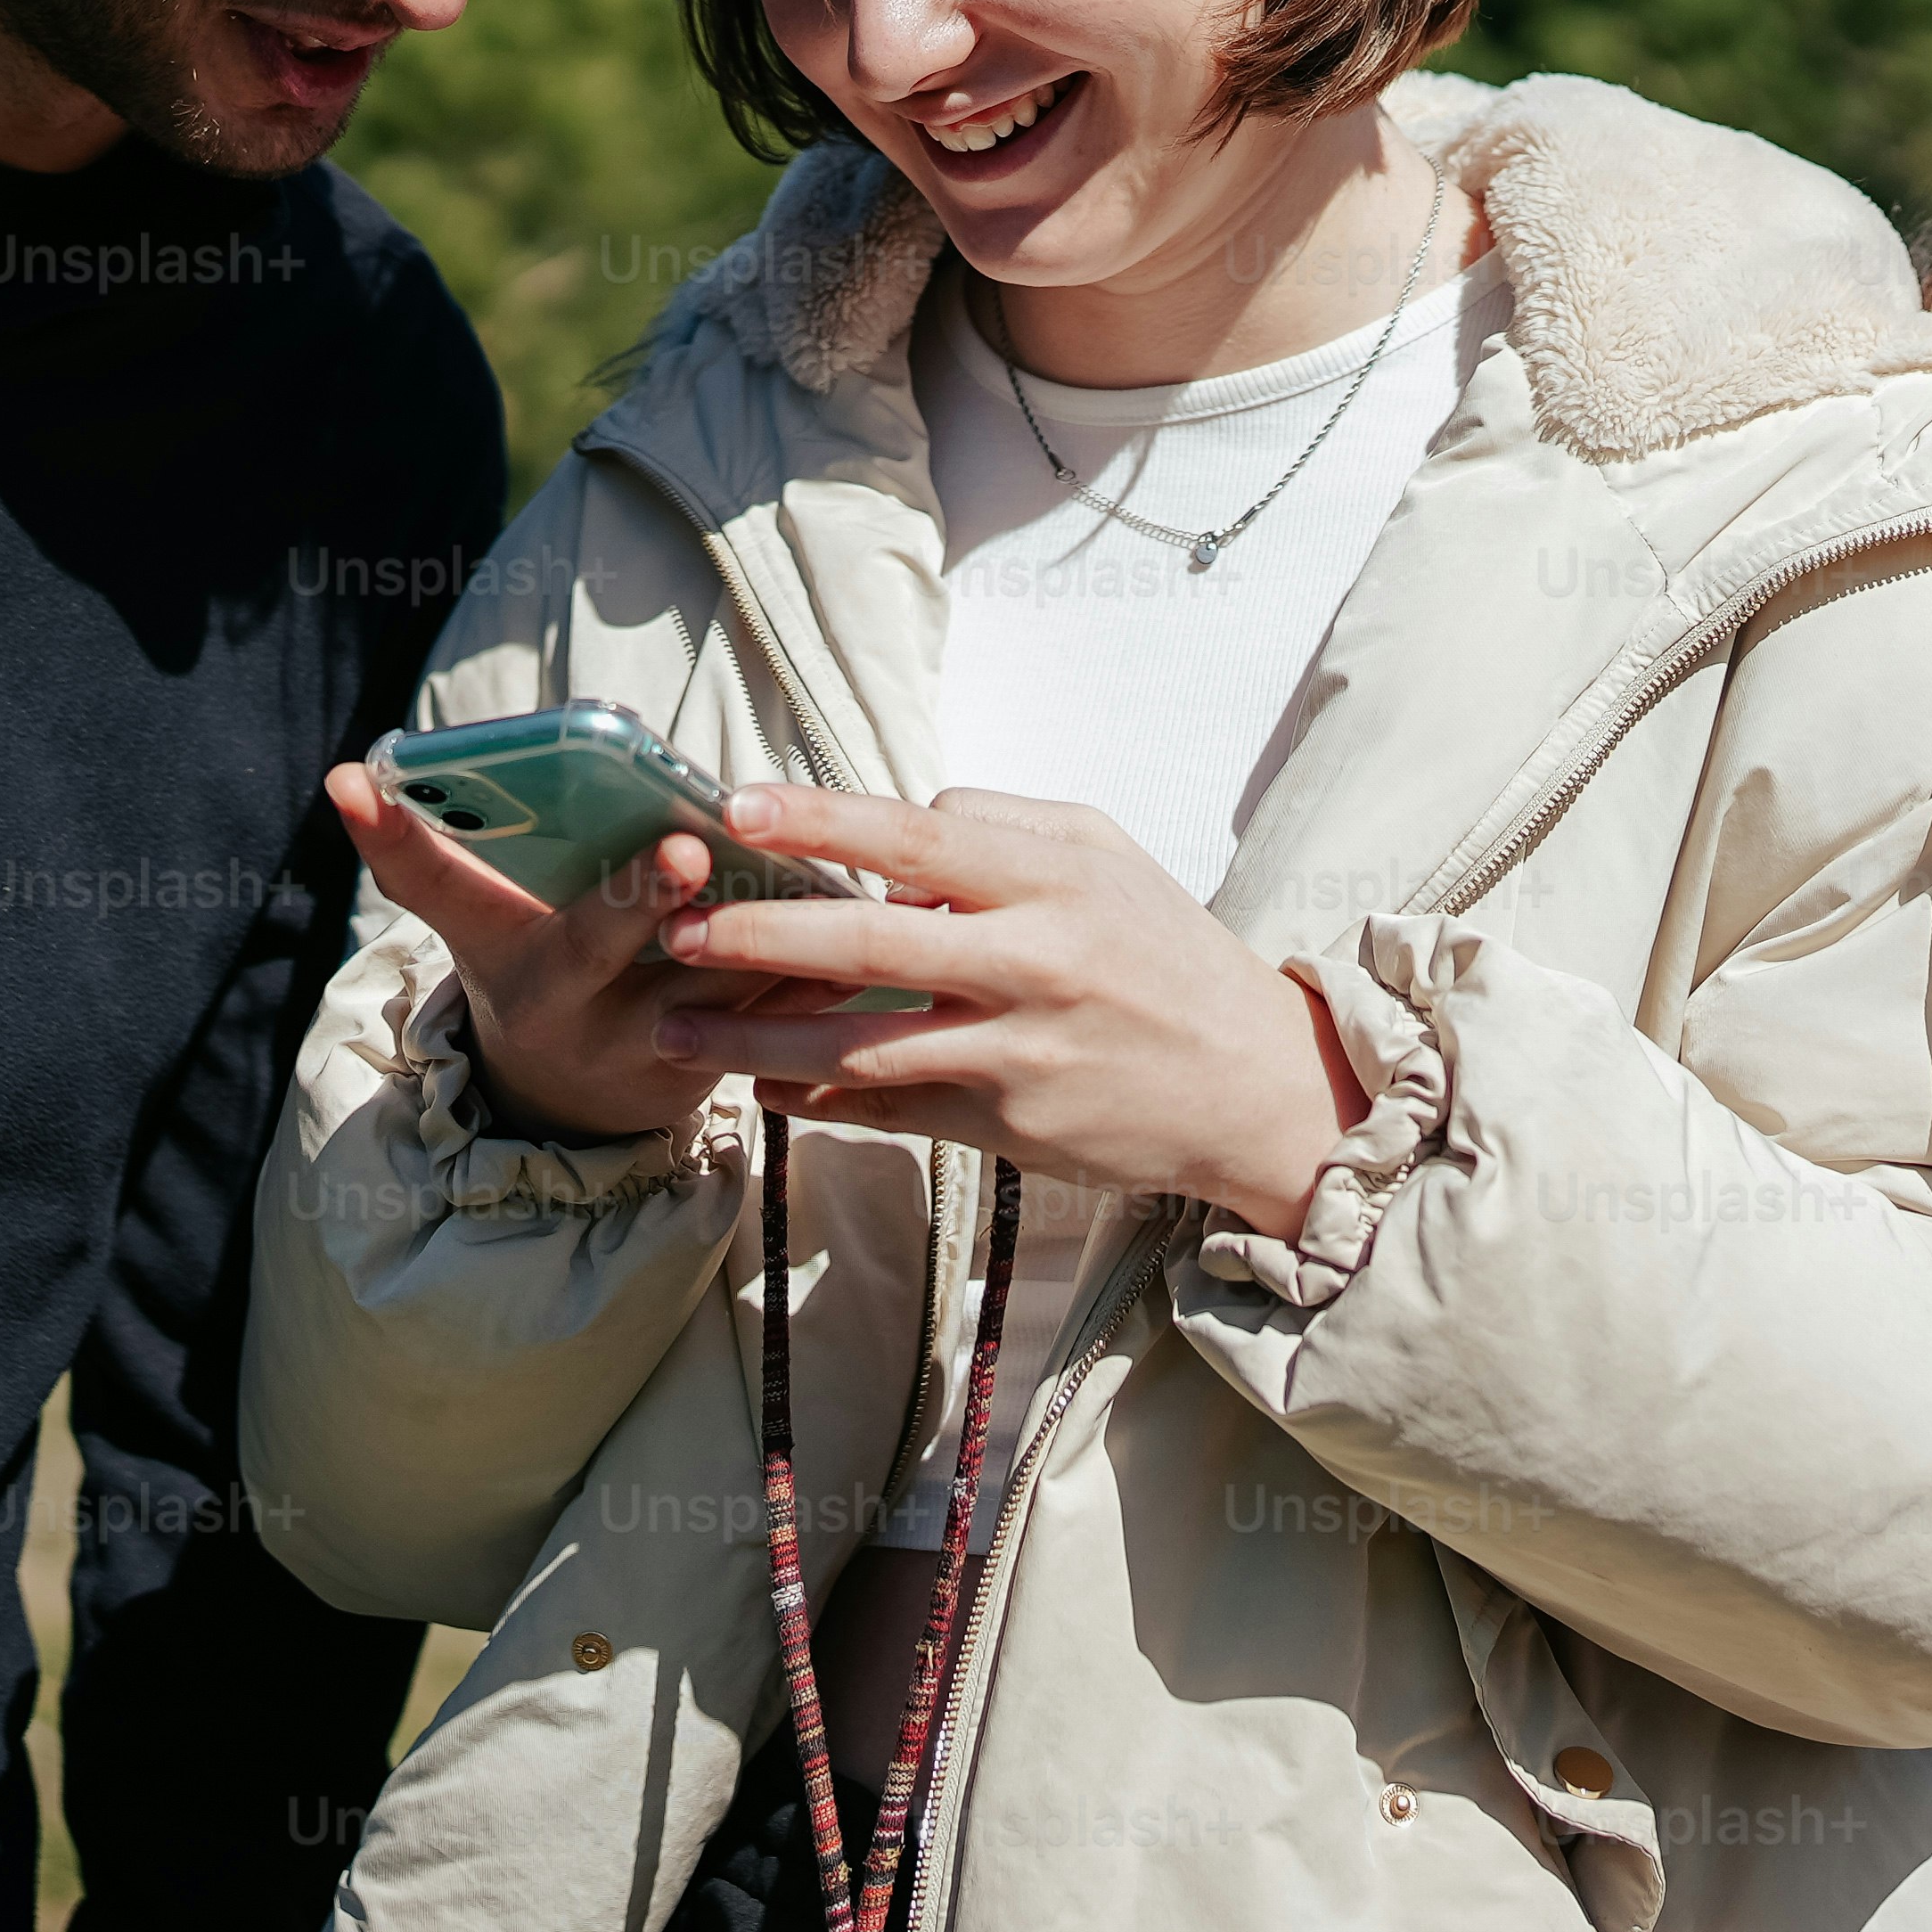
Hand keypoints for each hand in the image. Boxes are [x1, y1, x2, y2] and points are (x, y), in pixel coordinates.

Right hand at [325, 755, 823, 1145]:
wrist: (572, 1105)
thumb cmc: (530, 970)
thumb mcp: (475, 924)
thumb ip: (426, 854)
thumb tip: (347, 774)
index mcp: (498, 953)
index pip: (435, 889)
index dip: (401, 836)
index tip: (360, 778)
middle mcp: (561, 1007)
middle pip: (595, 945)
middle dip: (637, 896)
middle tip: (678, 847)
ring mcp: (639, 1046)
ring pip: (702, 979)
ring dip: (756, 925)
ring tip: (800, 864)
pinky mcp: (713, 1066)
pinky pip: (768, 1011)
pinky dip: (811, 964)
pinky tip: (854, 910)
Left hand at [653, 785, 1372, 1232]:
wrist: (1255, 1088)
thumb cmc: (1168, 955)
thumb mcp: (1106, 855)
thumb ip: (1000, 823)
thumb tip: (895, 825)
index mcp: (1052, 879)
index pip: (918, 834)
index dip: (821, 820)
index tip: (736, 805)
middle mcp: (1032, 960)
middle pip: (870, 941)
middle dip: (760, 933)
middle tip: (676, 927)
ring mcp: (1017, 1050)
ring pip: (861, 1045)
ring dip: (759, 1039)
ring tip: (677, 1028)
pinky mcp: (1008, 1127)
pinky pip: (890, 1111)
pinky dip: (817, 1100)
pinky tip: (761, 1088)